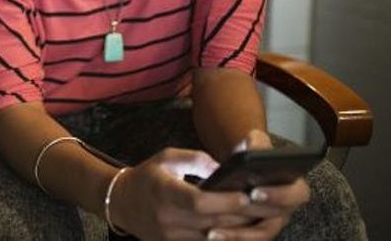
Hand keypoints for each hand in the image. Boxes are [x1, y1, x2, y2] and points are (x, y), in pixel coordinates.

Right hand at [110, 148, 252, 240]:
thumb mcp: (166, 158)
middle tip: (267, 208)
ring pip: (213, 239)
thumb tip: (224, 168)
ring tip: (261, 221)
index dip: (224, 201)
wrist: (122, 203)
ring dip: (239, 232)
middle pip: (212, 223)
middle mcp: (167, 219)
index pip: (198, 201)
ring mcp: (171, 238)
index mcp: (164, 192)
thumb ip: (195, 159)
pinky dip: (225, 239)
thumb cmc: (148, 176)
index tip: (247, 195)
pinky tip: (242, 231)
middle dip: (242, 216)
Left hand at [205, 129, 310, 240]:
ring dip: (237, 237)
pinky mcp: (255, 234)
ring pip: (259, 237)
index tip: (255, 192)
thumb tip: (253, 149)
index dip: (278, 195)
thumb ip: (257, 143)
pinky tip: (211, 236)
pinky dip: (230, 240)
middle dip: (250, 219)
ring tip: (213, 233)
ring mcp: (271, 225)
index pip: (296, 195)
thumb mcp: (255, 143)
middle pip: (273, 222)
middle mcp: (285, 210)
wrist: (241, 168)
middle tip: (226, 214)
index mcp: (294, 187)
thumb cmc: (251, 154)